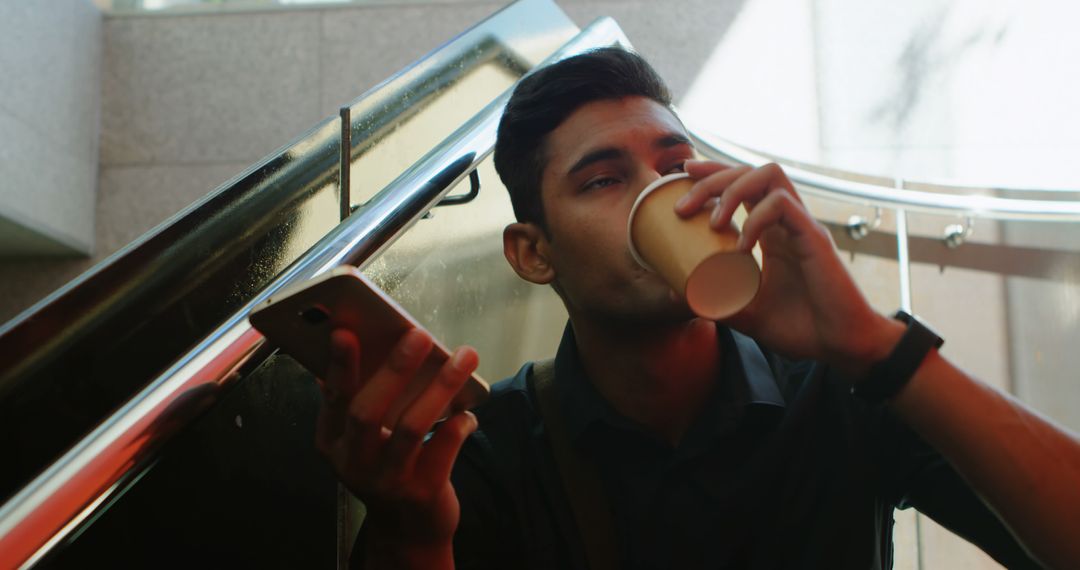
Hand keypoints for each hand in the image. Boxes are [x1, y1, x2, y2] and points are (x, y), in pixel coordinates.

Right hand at [316, 327, 478, 566]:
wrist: (406, 530)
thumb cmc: (385, 468)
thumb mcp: (360, 441)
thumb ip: (353, 401)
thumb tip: (345, 348)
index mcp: (333, 442)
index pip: (334, 399)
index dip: (339, 367)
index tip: (346, 333)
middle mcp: (354, 462)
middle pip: (369, 411)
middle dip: (395, 369)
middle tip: (419, 336)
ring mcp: (388, 479)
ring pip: (412, 426)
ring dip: (441, 386)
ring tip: (464, 357)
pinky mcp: (422, 491)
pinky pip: (444, 447)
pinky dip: (459, 422)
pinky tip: (469, 411)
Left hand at [675, 160, 897, 375]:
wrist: (841, 346)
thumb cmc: (802, 329)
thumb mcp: (747, 314)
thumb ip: (718, 300)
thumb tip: (681, 292)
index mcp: (772, 232)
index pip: (743, 184)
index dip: (714, 171)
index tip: (685, 169)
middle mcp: (787, 222)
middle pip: (750, 171)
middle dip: (711, 178)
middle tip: (683, 207)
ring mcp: (802, 225)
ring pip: (769, 175)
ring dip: (733, 190)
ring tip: (713, 223)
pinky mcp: (814, 237)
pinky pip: (782, 205)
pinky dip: (755, 219)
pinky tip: (741, 248)